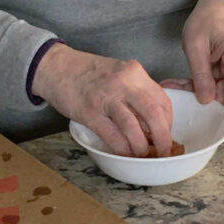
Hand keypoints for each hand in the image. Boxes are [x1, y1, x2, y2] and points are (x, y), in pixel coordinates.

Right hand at [32, 44, 173, 156]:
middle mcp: (124, 82)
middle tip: (163, 152)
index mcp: (135, 72)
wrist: (56, 67)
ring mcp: (106, 97)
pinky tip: (124, 154)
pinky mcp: (90, 112)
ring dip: (141, 147)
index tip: (165, 135)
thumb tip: (150, 123)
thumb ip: (135, 92)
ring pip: (133, 127)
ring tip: (142, 155)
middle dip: (162, 138)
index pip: (162, 100)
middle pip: (154, 114)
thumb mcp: (118, 74)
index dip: (168, 123)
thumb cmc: (87, 73)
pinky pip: (112, 136)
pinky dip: (122, 149)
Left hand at [179, 0, 223, 131]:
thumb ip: (201, 73)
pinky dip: (195, 85)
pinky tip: (176, 85)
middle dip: (204, 103)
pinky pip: (212, 84)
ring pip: (216, 90)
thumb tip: (206, 100)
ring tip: (171, 87)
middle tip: (179, 106)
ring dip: (194, 91)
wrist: (218, 7)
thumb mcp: (196, 44)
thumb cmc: (208, 19)